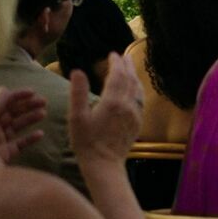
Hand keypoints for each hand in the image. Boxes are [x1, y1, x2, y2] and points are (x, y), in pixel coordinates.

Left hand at [0, 86, 46, 165]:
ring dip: (30, 118)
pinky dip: (30, 138)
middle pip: (11, 113)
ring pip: (17, 126)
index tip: (33, 92)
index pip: (2, 103)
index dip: (17, 96)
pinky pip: (21, 143)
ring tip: (43, 113)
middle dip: (27, 106)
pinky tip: (40, 134)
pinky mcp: (6, 155)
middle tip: (43, 101)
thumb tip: (3, 88)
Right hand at [69, 53, 140, 167]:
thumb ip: (78, 93)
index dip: (116, 63)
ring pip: (138, 90)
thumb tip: (78, 71)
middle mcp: (128, 106)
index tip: (113, 54)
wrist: (104, 164)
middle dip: (127, 66)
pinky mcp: (137, 123)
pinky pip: (140, 101)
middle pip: (130, 80)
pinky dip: (137, 90)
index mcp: (113, 102)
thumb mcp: (76, 118)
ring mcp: (135, 115)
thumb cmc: (86, 142)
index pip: (117, 76)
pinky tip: (134, 90)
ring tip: (129, 68)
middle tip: (123, 55)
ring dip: (134, 76)